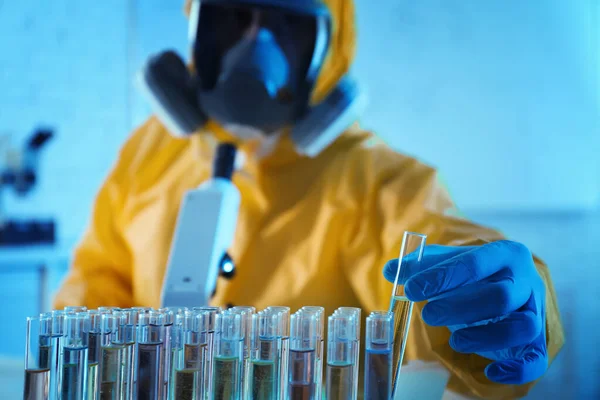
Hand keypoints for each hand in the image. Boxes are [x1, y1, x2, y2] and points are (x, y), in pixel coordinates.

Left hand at [383, 240, 547, 384]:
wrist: (505, 282)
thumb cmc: (471, 271)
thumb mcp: (445, 261)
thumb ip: (418, 265)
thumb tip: (391, 270)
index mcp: (505, 253)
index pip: (475, 262)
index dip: (443, 277)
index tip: (413, 289)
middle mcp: (526, 281)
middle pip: (501, 296)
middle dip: (460, 308)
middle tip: (428, 315)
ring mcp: (535, 311)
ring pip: (523, 327)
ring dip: (485, 338)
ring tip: (454, 341)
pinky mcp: (537, 340)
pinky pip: (536, 358)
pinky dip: (517, 370)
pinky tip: (490, 372)